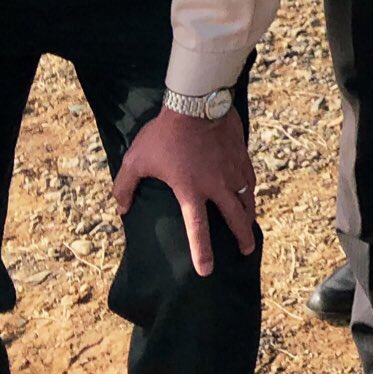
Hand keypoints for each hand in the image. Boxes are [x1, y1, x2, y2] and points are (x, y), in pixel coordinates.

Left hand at [112, 107, 256, 276]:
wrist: (196, 102)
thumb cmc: (163, 133)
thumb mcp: (136, 160)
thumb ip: (125, 187)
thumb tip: (121, 208)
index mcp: (190, 191)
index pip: (198, 230)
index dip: (203, 253)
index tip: (207, 271)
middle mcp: (216, 185)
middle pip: (235, 218)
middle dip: (242, 237)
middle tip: (246, 250)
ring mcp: (232, 169)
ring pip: (247, 198)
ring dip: (250, 215)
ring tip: (251, 225)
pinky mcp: (241, 154)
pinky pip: (250, 178)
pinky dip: (251, 189)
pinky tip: (250, 192)